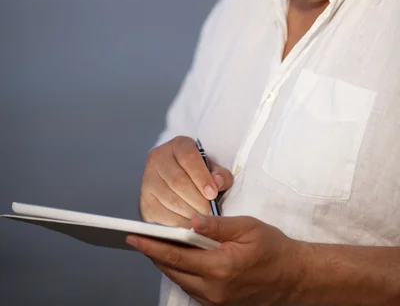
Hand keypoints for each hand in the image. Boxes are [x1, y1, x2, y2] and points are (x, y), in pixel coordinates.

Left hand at [126, 214, 304, 305]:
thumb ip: (217, 225)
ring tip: (154, 246)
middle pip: (173, 270)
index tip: (134, 237)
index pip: (176, 255)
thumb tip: (191, 221)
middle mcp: (214, 289)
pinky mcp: (219, 305)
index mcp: (220, 267)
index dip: (152, 246)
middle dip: (154, 254)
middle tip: (138, 238)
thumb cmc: (272, 248)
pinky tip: (178, 259)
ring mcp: (216, 300)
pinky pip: (192, 288)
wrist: (293, 277)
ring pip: (180, 280)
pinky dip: (181, 272)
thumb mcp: (247, 227)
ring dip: (166, 263)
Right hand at [140, 136, 233, 227]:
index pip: (188, 157)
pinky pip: (161, 214)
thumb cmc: (199, 174)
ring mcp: (148, 179)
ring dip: (189, 213)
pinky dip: (178, 222)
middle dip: (197, 199)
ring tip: (203, 219)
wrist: (178, 180)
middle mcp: (158, 158)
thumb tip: (219, 183)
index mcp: (178, 145)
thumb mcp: (212, 168)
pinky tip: (190, 225)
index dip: (201, 177)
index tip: (213, 194)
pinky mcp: (145, 201)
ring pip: (170, 199)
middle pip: (177, 181)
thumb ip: (220, 175)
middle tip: (210, 211)